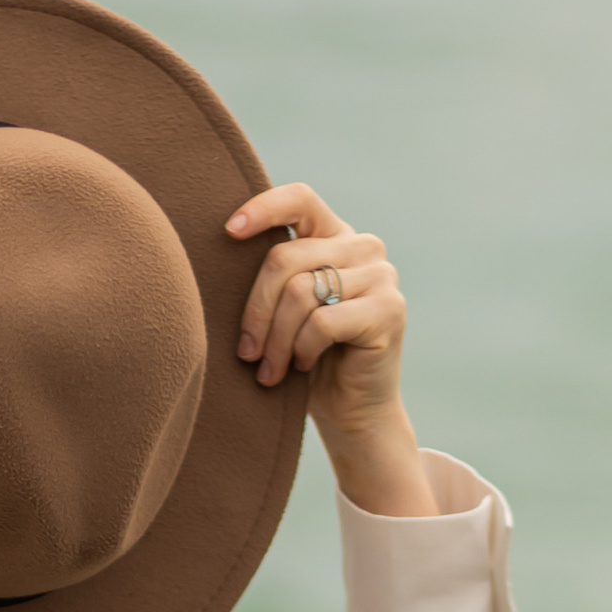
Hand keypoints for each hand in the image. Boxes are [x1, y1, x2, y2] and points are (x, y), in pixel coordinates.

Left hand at [228, 182, 436, 519]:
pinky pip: (322, 322)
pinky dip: (302, 350)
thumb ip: (271, 276)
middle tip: (246, 353)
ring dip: (275, 340)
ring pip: (300, 293)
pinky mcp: (389, 309)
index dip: (263, 208)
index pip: (300, 199)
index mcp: (335, 236)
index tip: (229, 231)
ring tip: (269, 370)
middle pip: (284, 258)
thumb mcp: (282, 310)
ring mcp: (382, 276)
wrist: (351, 412)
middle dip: (255, 312)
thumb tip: (222, 244)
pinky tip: (304, 366)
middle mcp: (364, 247)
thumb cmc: (304, 359)